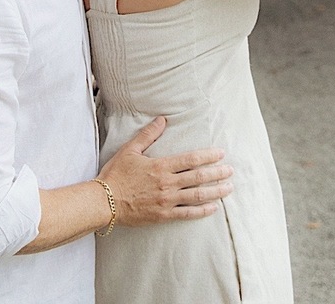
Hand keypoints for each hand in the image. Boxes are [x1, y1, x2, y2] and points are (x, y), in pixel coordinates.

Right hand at [98, 117, 233, 225]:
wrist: (104, 201)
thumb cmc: (116, 174)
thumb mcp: (130, 150)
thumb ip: (148, 135)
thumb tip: (162, 120)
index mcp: (160, 166)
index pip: (191, 160)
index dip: (208, 156)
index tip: (221, 154)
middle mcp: (167, 183)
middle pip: (198, 177)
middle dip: (217, 173)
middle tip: (231, 171)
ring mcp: (166, 201)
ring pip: (197, 196)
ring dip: (215, 191)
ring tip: (228, 188)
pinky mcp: (163, 215)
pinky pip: (187, 214)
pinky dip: (202, 211)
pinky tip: (213, 207)